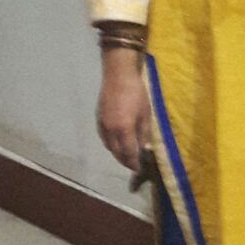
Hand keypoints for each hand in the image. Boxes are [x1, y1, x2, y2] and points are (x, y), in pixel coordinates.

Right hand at [96, 51, 151, 171]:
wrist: (118, 76)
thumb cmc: (136, 93)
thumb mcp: (145, 114)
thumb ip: (144, 133)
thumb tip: (144, 149)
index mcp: (124, 130)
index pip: (129, 153)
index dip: (134, 163)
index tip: (138, 168)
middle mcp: (111, 131)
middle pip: (117, 153)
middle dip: (125, 161)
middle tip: (133, 165)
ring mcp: (103, 125)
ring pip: (109, 146)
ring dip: (117, 154)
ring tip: (125, 155)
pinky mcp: (98, 119)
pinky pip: (104, 138)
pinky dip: (110, 144)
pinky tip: (116, 142)